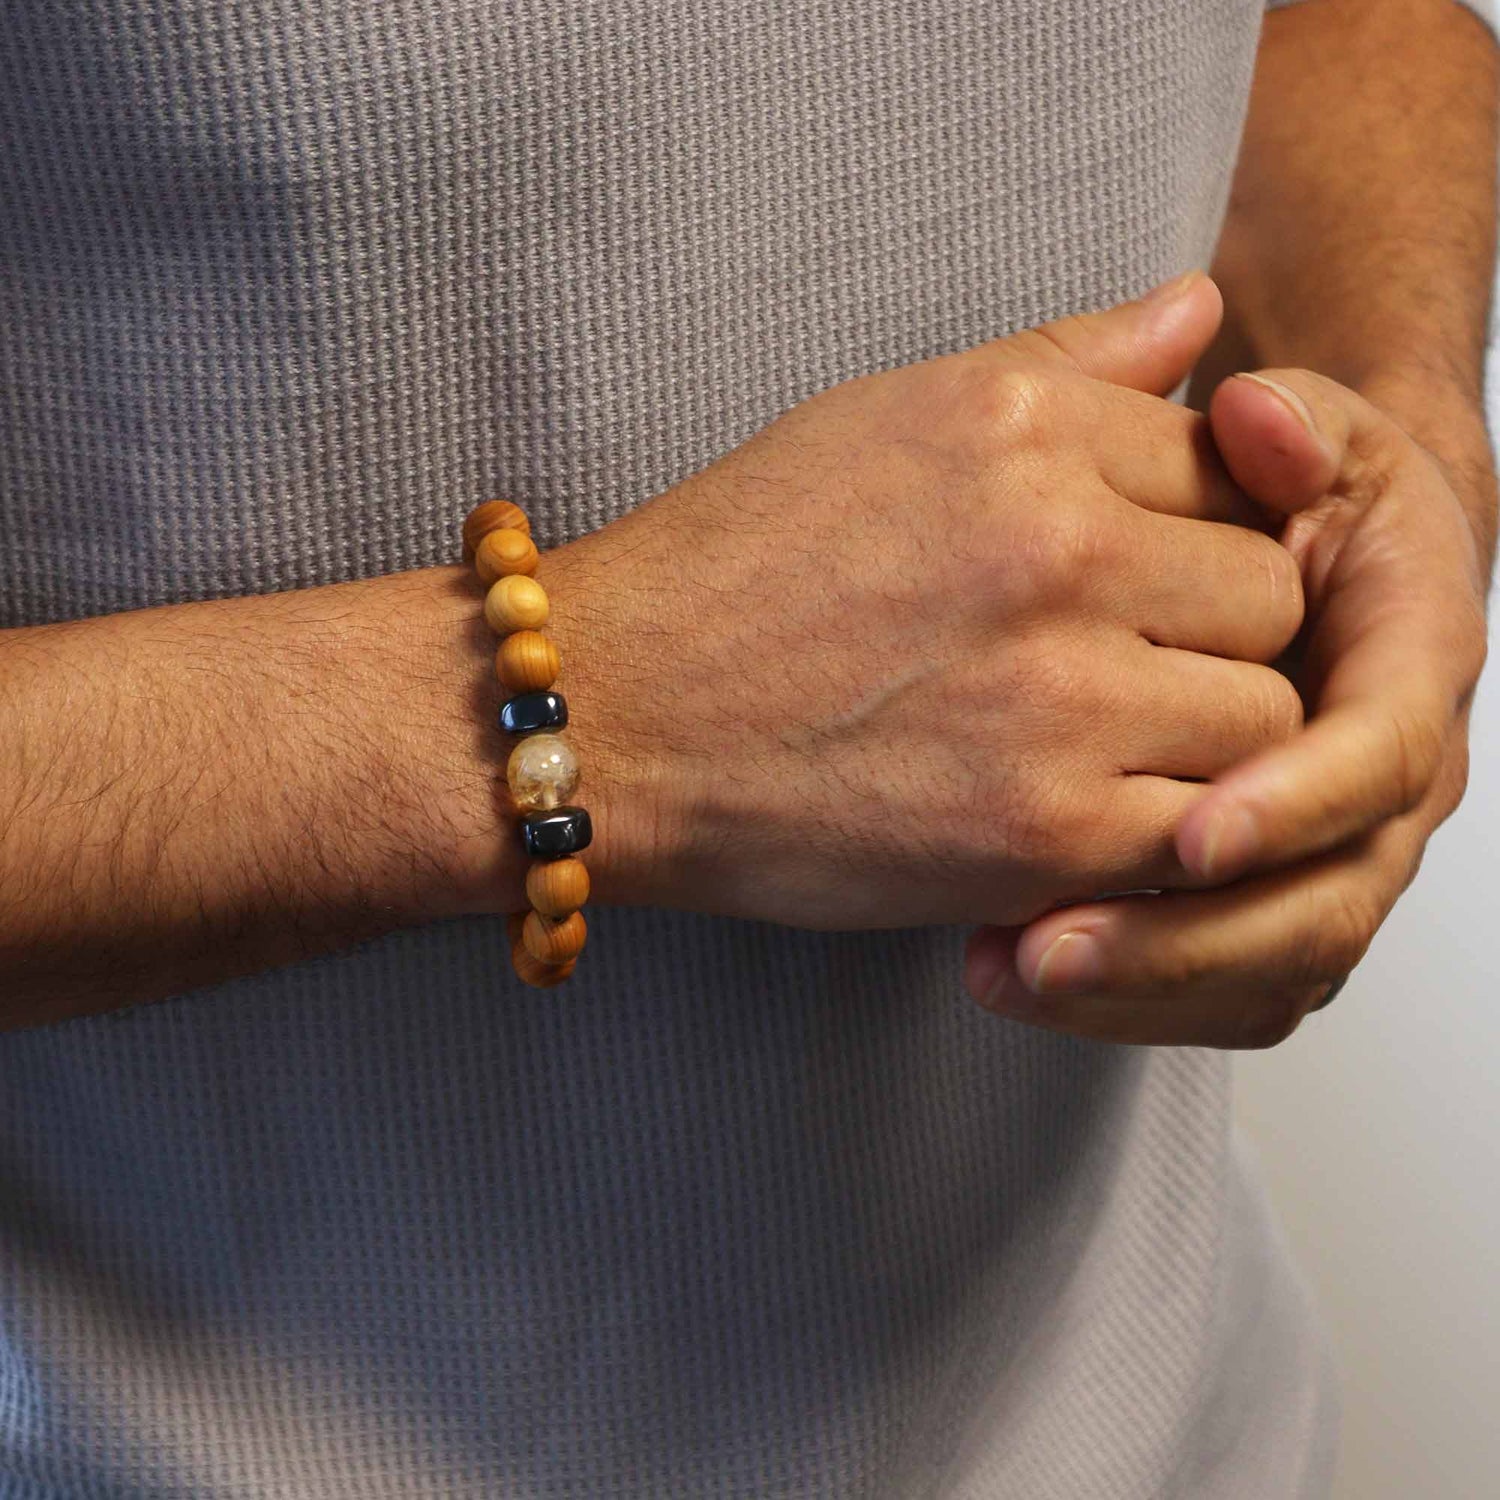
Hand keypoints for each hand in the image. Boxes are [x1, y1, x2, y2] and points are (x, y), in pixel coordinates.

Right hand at [535, 274, 1304, 929]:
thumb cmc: (734, 566)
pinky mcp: (1043, 831)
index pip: (1231, 470)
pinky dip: (1169, 835)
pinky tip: (1083, 819)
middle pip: (1269, 594)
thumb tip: (1200, 308)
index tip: (1124, 586)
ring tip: (1102, 752)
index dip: (1189, 536)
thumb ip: (1063, 360)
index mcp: (1024, 426)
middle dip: (1212, 638)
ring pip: (1264, 718)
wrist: (612, 717)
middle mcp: (1057, 544)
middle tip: (1121, 674)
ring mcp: (1059, 693)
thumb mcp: (884, 415)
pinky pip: (1212, 832)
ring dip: (1201, 744)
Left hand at [964, 366, 1489, 1045]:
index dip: (1292, 803)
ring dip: (1138, 986)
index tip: (1188, 833)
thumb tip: (1255, 412)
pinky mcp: (1263, 895)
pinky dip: (1125, 995)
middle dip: (1188, 939)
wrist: (1312, 554)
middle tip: (1053, 947)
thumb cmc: (1308, 497)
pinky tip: (1010, 971)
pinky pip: (1216, 983)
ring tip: (1005, 971)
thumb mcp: (1312, 438)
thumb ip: (1294, 425)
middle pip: (1320, 908)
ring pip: (1264, 969)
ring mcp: (1322, 853)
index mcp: (1408, 675)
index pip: (1376, 764)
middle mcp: (1377, 788)